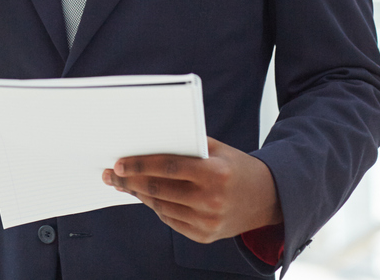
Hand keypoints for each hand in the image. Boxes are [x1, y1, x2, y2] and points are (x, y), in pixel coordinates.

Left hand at [102, 137, 282, 243]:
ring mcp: (208, 222)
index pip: (168, 167)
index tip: (118, 163)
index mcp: (215, 173)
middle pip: (159, 190)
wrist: (268, 198)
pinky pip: (171, 220)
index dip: (140, 165)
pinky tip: (145, 196)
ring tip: (123, 184)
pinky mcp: (205, 236)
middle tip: (111, 175)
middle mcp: (211, 200)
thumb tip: (146, 142)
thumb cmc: (235, 166)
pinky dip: (156, 207)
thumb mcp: (216, 149)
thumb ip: (185, 145)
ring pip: (161, 206)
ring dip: (139, 195)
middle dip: (130, 182)